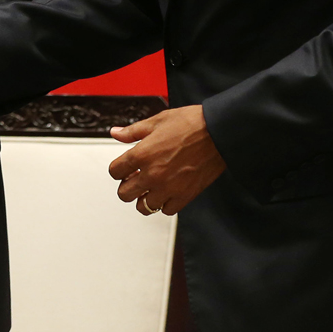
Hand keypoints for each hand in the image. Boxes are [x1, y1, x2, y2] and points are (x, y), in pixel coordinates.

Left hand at [108, 105, 226, 215]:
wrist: (218, 132)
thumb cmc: (190, 124)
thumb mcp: (156, 121)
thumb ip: (132, 131)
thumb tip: (115, 133)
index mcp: (141, 155)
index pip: (114, 172)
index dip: (117, 169)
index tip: (124, 167)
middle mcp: (152, 175)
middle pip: (124, 194)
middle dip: (126, 186)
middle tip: (134, 179)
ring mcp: (169, 188)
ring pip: (144, 207)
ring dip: (143, 198)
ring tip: (150, 187)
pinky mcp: (185, 196)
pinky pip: (167, 210)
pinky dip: (164, 204)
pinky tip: (166, 192)